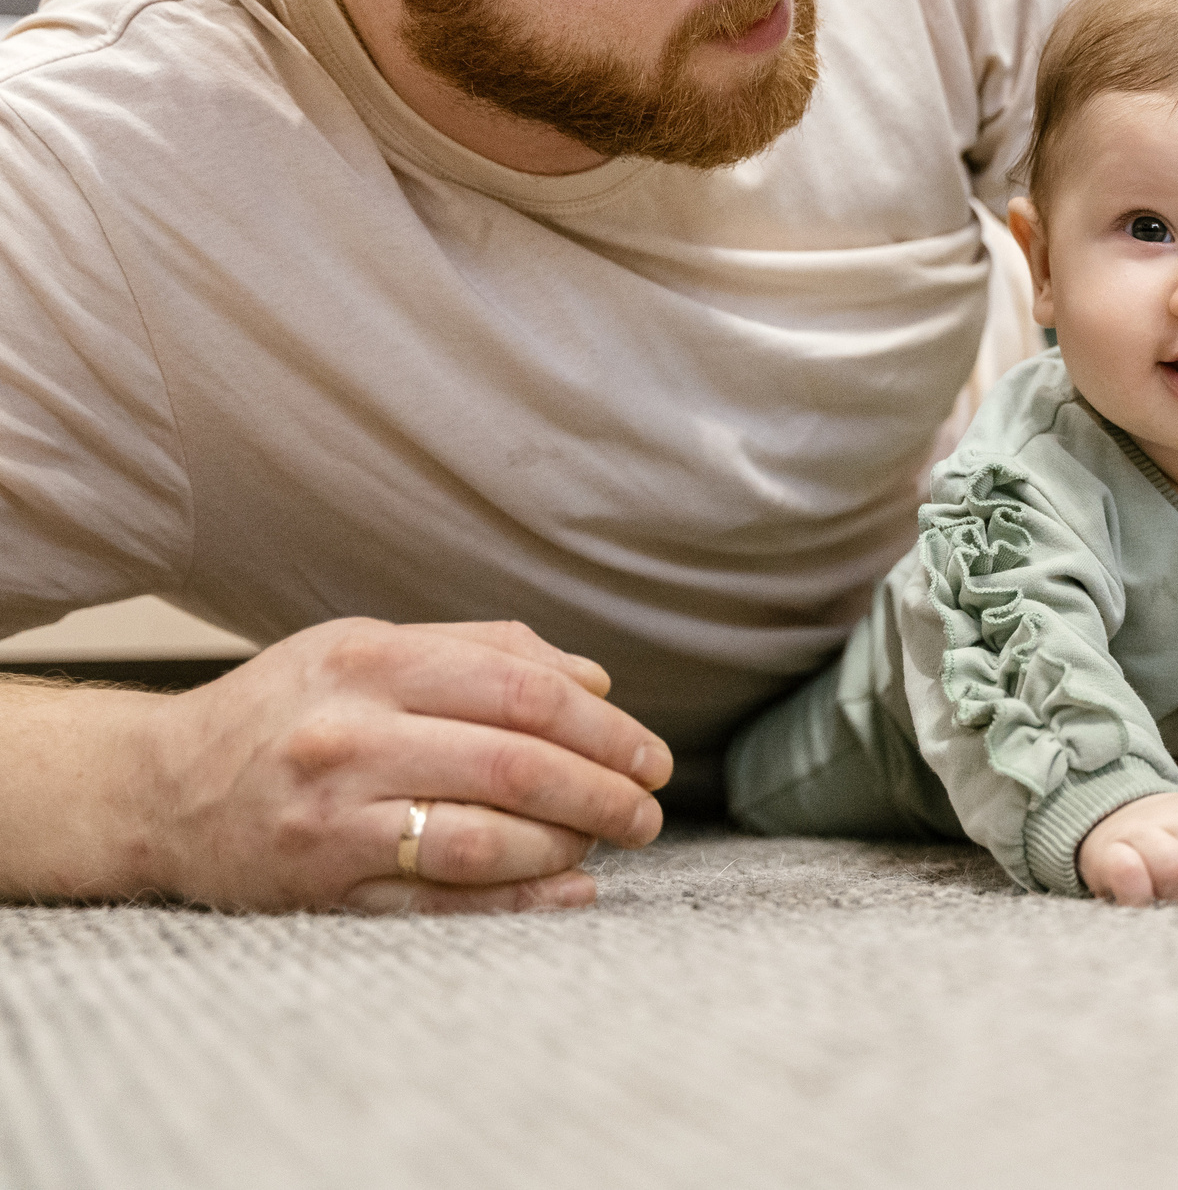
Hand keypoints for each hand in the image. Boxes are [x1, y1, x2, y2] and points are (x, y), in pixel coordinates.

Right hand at [141, 617, 673, 912]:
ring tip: (601, 844)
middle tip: (647, 811)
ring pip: (484, 836)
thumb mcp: (369, 648)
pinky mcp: (319, 888)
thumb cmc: (288, 708)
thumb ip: (485, 650)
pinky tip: (568, 891)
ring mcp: (331, 818)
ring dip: (567, 845)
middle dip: (604, 792)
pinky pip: (440, 900)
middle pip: (517, 764)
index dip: (606, 727)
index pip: (524, 691)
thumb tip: (597, 682)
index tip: (649, 756)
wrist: (157, 789)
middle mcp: (349, 736)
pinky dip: (519, 899)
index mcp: (371, 661)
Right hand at [1075, 791, 1177, 905]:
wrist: (1103, 816)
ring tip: (1162, 898)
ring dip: (1172, 895)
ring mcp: (1141, 832)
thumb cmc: (1171, 838)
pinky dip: (1138, 892)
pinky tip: (1138, 898)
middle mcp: (1177, 818)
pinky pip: (1131, 875)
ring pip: (1176, 871)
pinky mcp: (1107, 853)